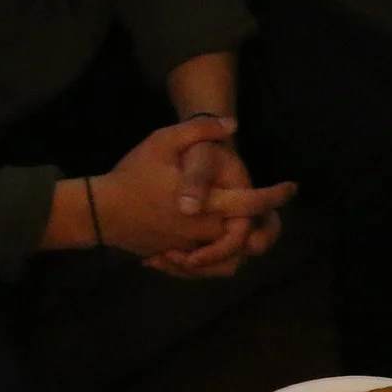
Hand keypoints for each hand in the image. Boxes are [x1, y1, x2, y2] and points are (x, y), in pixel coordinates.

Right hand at [89, 115, 295, 261]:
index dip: (276, 196)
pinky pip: (208, 267)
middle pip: (251, 239)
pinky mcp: (179, 258)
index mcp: (208, 204)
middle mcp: (205, 231)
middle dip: (268, 228)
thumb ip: (200, 131)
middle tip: (272, 215)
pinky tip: (217, 243)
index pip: (253, 204)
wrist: (100, 211)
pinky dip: (218, 260)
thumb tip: (233, 124)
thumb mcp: (162, 141)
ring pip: (232, 259)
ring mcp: (192, 249)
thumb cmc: (133, 175)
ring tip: (250, 228)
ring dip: (245, 247)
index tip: (291, 188)